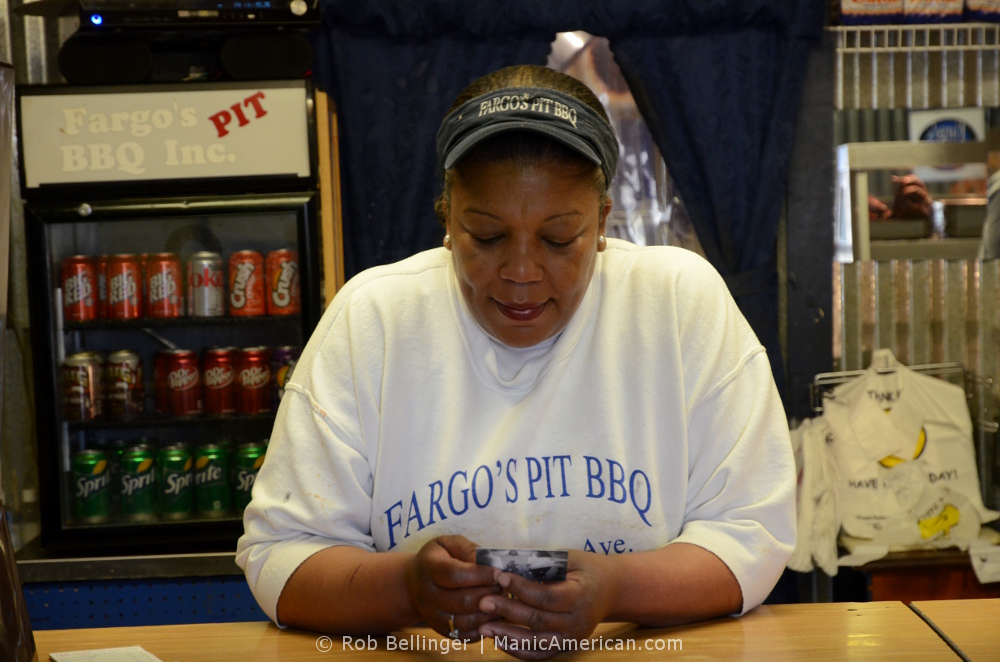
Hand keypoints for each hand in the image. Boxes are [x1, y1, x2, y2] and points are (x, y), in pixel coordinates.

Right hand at [404, 535, 501, 640]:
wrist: (416, 582)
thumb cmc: (440, 558)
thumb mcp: (450, 544)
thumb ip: (469, 549)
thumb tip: (490, 563)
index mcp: (429, 569)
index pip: (456, 575)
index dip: (481, 575)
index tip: (500, 573)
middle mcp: (427, 596)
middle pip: (462, 601)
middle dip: (490, 594)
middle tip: (506, 586)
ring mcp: (433, 617)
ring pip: (466, 621)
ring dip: (490, 613)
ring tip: (503, 600)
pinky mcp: (442, 631)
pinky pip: (466, 636)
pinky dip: (484, 628)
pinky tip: (494, 614)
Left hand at [477, 551, 617, 660]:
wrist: (613, 589)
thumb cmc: (588, 569)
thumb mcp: (570, 558)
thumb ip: (543, 562)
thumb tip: (508, 562)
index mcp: (580, 597)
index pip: (545, 596)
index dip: (520, 588)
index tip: (499, 577)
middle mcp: (577, 622)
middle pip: (537, 620)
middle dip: (507, 611)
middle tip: (483, 602)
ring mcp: (572, 638)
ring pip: (535, 642)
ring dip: (507, 636)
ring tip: (484, 629)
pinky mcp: (566, 646)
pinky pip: (539, 654)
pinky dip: (518, 651)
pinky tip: (499, 642)